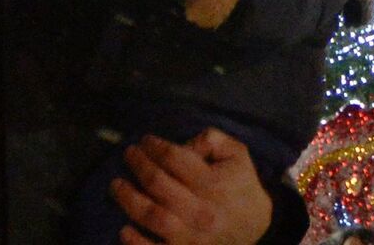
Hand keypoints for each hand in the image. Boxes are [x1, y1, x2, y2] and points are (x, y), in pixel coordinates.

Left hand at [112, 129, 275, 244]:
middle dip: (138, 165)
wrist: (257, 227)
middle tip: (128, 155)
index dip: (154, 146)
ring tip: (116, 185)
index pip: (174, 158)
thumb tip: (181, 144)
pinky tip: (124, 229)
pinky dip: (135, 242)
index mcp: (213, 183)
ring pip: (151, 216)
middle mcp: (200, 210)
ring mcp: (190, 236)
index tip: (145, 141)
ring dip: (128, 199)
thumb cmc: (241, 186)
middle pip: (157, 183)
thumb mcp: (236, 153)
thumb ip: (211, 139)